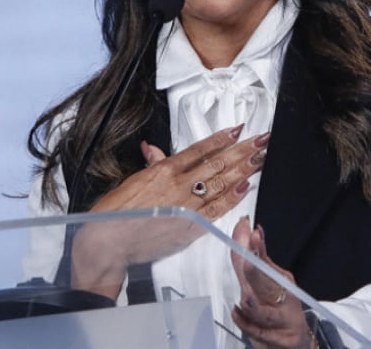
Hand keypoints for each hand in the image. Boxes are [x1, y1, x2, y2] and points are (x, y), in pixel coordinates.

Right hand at [71, 125, 266, 296]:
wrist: (108, 241)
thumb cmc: (114, 213)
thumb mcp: (131, 181)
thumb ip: (150, 165)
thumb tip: (153, 149)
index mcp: (163, 170)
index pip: (199, 149)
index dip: (221, 139)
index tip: (237, 130)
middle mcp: (178, 185)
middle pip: (217, 163)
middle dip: (242, 150)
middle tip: (262, 140)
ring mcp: (186, 205)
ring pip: (221, 182)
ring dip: (244, 169)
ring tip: (261, 158)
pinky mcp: (190, 227)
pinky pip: (216, 209)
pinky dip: (232, 197)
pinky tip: (245, 187)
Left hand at [231, 217, 314, 348]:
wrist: (297, 342)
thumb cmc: (280, 308)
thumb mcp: (272, 281)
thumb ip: (257, 256)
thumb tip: (246, 226)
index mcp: (281, 283)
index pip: (266, 264)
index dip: (258, 249)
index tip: (253, 234)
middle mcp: (282, 301)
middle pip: (267, 286)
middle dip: (257, 273)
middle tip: (249, 262)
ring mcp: (282, 322)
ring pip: (265, 314)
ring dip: (254, 307)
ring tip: (246, 299)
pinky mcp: (279, 341)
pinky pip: (259, 333)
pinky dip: (246, 324)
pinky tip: (237, 314)